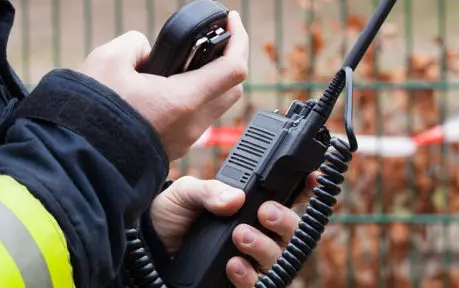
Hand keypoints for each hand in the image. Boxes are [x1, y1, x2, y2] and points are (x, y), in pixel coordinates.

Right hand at [76, 11, 249, 159]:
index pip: (234, 67)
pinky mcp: (171, 149)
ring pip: (215, 105)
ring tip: (187, 59)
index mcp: (183, 101)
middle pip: (232, 88)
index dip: (238, 37)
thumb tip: (146, 51)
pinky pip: (195, 119)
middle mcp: (191, 125)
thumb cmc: (91, 112)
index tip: (231, 19)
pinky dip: (193, 97)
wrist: (75, 160)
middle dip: (229, 58)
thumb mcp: (108, 59)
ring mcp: (183, 141)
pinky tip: (168, 83)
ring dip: (211, 80)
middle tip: (213, 38)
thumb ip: (135, 44)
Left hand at [148, 174, 318, 287]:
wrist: (148, 243)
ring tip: (239, 236)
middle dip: (285, 222)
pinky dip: (250, 275)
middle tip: (263, 214)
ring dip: (265, 247)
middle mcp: (257, 232)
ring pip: (279, 258)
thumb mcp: (186, 193)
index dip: (307, 189)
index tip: (311, 181)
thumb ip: (209, 191)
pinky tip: (233, 265)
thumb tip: (237, 198)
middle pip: (292, 231)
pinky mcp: (238, 280)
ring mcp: (249, 258)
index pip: (289, 197)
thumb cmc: (171, 213)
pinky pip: (259, 284)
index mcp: (251, 204)